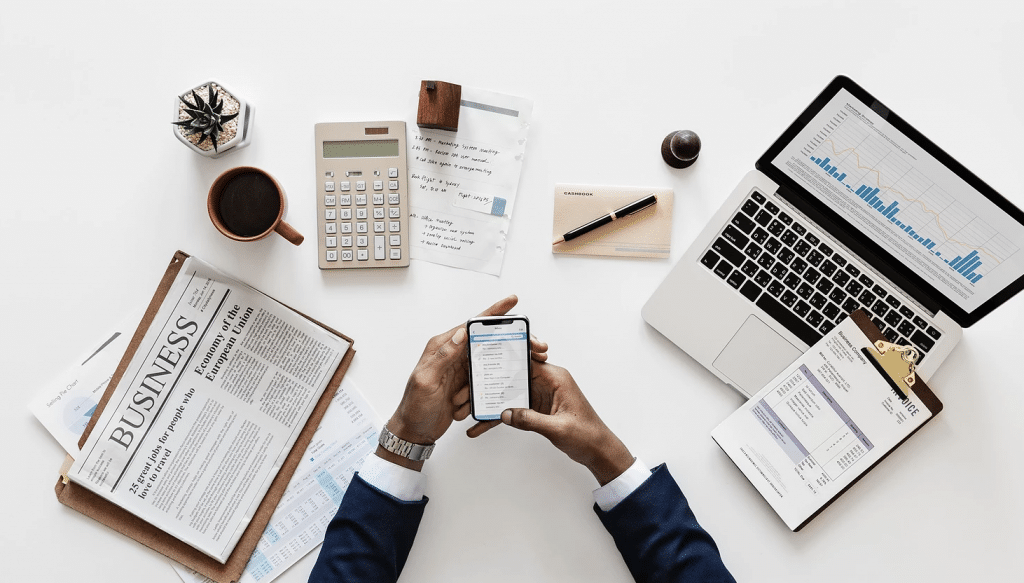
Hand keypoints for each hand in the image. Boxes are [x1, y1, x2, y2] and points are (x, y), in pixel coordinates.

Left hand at [380, 295, 547, 469]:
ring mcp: (460, 370)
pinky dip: (485, 390)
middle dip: (504, 343)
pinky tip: (484, 399)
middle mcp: (452, 354)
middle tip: (528, 345)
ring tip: (492, 382)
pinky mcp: (465, 384)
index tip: (511, 302)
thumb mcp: (426, 380)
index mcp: (442, 347)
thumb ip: (443, 356)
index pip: (471, 325)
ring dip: (492, 374)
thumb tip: (461, 333)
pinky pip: (484, 381)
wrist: (414, 431)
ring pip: (487, 363)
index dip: (492, 313)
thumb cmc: (414, 406)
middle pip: (485, 340)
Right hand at [467, 361, 632, 485]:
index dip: (504, 359)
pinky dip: (499, 417)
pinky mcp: (536, 408)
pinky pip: (513, 409)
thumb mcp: (558, 428)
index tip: (483, 360)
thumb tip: (506, 413)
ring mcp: (540, 395)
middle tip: (465, 392)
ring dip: (489, 402)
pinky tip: (481, 427)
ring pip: (508, 393)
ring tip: (466, 410)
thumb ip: (531, 419)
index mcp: (555, 377)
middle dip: (488, 384)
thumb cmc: (587, 435)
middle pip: (511, 376)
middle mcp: (546, 382)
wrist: (598, 451)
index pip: (526, 360)